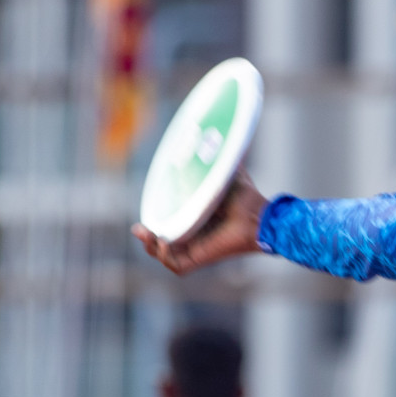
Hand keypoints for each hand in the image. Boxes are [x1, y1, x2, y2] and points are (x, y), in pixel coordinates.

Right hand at [132, 167, 267, 274]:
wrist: (257, 215)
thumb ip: (211, 157)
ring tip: (146, 233)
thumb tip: (211, 130)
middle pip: (161, 243)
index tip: (146, 211)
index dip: (154, 220)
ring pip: (165, 256)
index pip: (167, 224)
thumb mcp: (220, 173)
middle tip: (139, 228)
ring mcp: (196, 249)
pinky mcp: (200, 259)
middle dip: (146, 238)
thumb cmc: (243, 196)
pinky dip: (165, 256)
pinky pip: (176, 266)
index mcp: (194, 220)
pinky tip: (163, 241)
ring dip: (150, 247)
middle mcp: (194, 236)